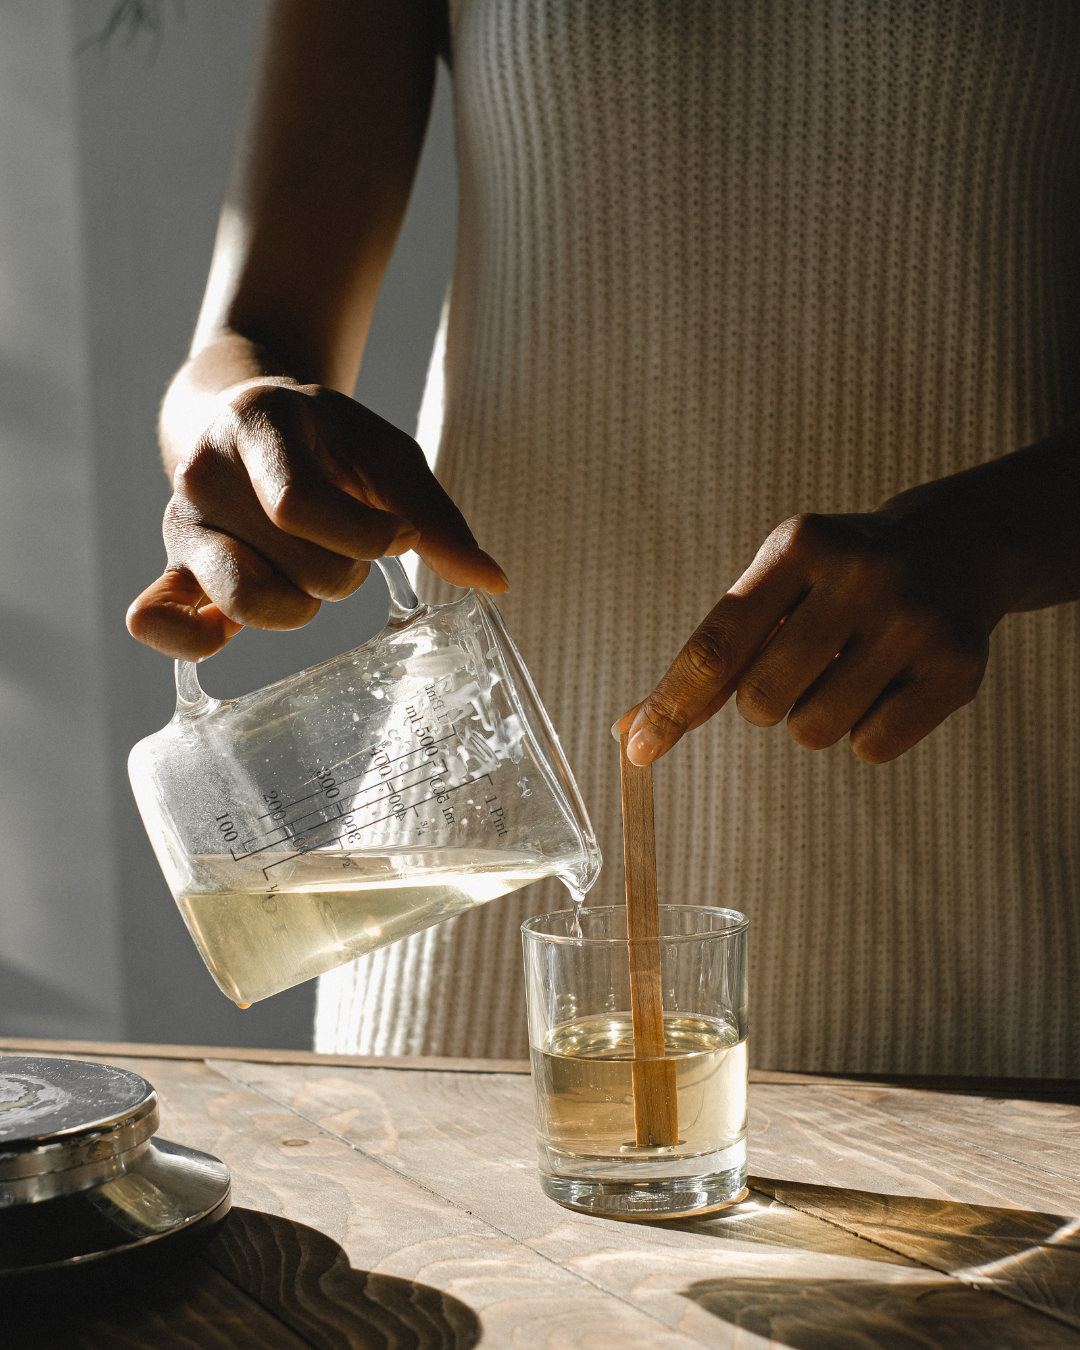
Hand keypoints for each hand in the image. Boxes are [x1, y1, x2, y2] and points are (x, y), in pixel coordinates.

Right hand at [127, 379, 506, 658]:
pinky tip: (229, 634)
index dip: (365, 535)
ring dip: (300, 604)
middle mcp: (202, 472)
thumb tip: (493, 583)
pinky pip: (156, 621)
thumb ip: (436, 518)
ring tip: (305, 570)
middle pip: (293, 564)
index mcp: (258, 424)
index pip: (301, 506)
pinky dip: (191, 642)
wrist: (249, 422)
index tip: (395, 533)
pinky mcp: (171, 571)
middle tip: (344, 542)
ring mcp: (181, 525)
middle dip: (344, 570)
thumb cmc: (329, 443)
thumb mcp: (387, 458)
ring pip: (246, 600)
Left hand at [619, 492, 1003, 765]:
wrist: (955, 550)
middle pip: (761, 701)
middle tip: (799, 665)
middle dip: (764, 702)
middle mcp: (859, 576)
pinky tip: (889, 684)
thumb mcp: (772, 588)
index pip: (717, 645)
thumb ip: (710, 659)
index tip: (638, 750)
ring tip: (849, 668)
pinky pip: (871, 748)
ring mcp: (914, 622)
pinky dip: (866, 734)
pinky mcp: (957, 669)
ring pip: (813, 731)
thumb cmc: (836, 582)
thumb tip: (633, 731)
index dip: (672, 705)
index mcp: (798, 547)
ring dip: (815, 717)